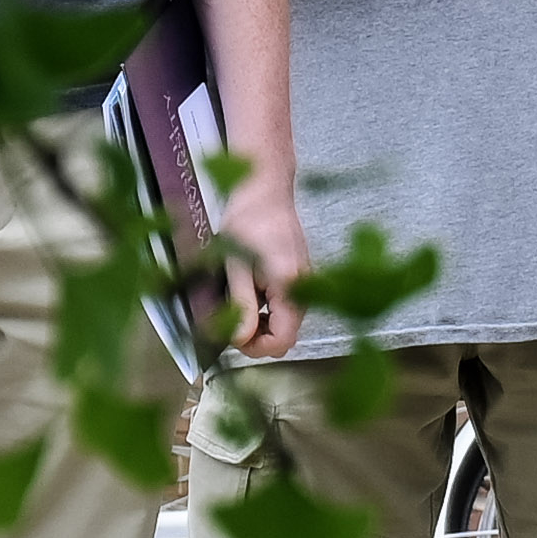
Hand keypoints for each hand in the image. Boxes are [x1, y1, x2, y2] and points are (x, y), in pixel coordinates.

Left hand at [218, 170, 309, 363]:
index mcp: (290, 285)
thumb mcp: (235, 265)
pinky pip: (288, 307)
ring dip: (261, 323)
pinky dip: (268, 310)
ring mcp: (306, 284)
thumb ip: (241, 305)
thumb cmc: (247, 222)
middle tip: (230, 320)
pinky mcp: (302, 278)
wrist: (265, 190)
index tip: (232, 335)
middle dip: (258, 337)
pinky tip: (250, 290)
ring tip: (238, 301)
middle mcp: (306, 289)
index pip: (283, 340)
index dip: (256, 347)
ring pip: (287, 323)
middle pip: (287, 335)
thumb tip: (239, 340)